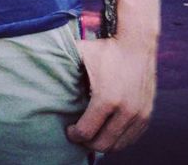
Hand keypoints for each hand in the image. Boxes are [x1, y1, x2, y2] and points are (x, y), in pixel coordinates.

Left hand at [66, 34, 156, 153]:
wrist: (137, 43)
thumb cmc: (106, 49)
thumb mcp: (82, 54)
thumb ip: (63, 62)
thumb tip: (41, 62)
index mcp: (106, 99)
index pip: (87, 132)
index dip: (74, 134)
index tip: (69, 130)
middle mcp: (125, 110)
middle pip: (102, 144)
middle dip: (87, 143)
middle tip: (80, 135)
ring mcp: (138, 114)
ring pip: (118, 145)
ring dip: (104, 143)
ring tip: (94, 135)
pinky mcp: (147, 114)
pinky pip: (132, 138)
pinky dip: (119, 139)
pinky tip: (109, 131)